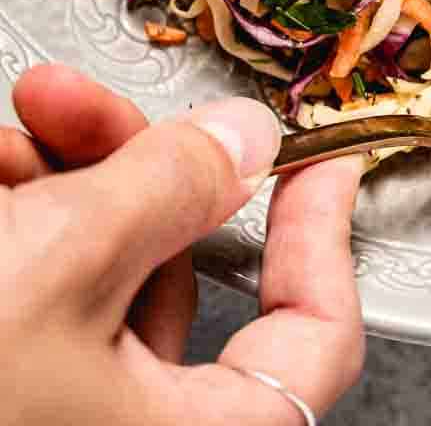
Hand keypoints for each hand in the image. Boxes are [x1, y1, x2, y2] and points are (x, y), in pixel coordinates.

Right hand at [0, 63, 364, 425]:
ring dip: (66, 177)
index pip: (314, 344)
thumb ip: (172, 187)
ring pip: (99, 270)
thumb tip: (245, 142)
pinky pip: (40, 289)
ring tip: (28, 121)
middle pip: (176, 275)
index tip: (322, 164)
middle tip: (91, 108)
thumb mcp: (69, 255)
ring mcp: (59, 409)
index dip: (324, 238)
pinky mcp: (11, 382)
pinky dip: (24, 218)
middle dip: (133, 166)